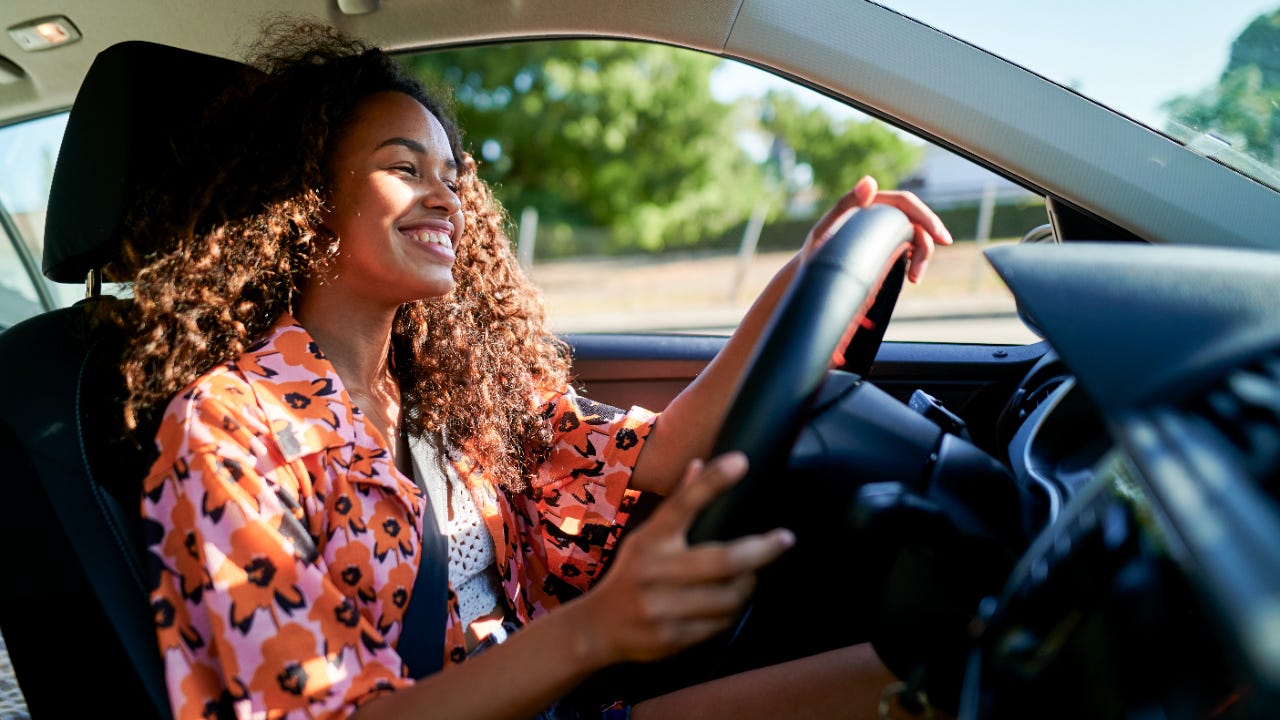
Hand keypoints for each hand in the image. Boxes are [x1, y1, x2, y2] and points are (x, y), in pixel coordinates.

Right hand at [582, 452, 793, 664]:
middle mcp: (654, 570)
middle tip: (785, 539)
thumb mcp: (646, 537)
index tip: (742, 462)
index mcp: (651, 539)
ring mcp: (662, 606)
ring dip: (749, 584)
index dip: (713, 481)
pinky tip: (732, 604)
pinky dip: (732, 612)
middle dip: (762, 549)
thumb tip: (699, 463)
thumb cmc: (631, 574)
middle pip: (723, 559)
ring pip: (728, 596)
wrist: (597, 627)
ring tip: (753, 576)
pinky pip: (719, 624)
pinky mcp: (671, 636)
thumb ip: (677, 504)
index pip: (684, 503)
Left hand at [802, 175, 952, 283]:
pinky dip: (916, 262)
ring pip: (917, 238)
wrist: (811, 272)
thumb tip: (869, 181)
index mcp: (872, 203)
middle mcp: (882, 215)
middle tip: (923, 270)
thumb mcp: (827, 228)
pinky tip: (911, 276)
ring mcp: (887, 231)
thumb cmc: (817, 249)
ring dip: (922, 257)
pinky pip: (910, 250)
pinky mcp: (889, 248)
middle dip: (928, 242)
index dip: (926, 217)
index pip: (906, 203)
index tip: (938, 237)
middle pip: (916, 221)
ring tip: (913, 279)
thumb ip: (847, 204)